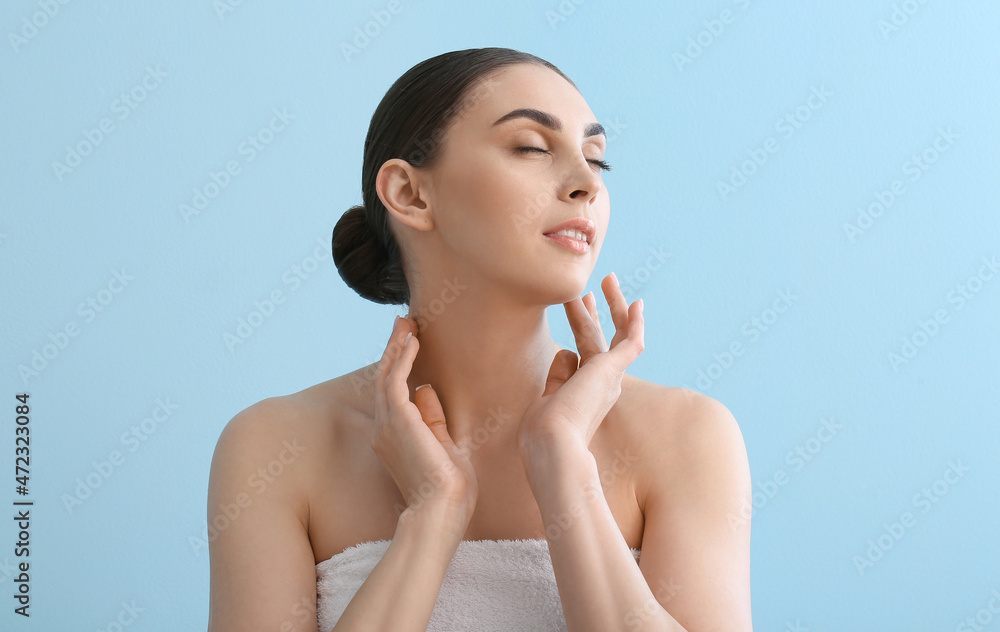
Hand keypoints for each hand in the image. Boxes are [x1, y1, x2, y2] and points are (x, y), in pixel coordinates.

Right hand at [370, 316, 478, 530]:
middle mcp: (383, 429)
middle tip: (404, 323)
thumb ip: (432, 419)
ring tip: (407, 323)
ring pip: (387, 375)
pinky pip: (395, 379)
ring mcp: (387, 425)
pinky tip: (414, 341)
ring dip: (397, 346)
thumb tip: (426, 389)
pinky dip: (403, 357)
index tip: (410, 344)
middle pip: (384, 379)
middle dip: (394, 349)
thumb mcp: (443, 446)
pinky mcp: (397, 420)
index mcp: (393, 437)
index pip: (393, 394)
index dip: (399, 366)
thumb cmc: (448, 489)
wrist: (441, 510)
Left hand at [517, 273, 644, 453]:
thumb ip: (557, 376)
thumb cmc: (543, 433)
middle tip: (592, 288)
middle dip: (596, 311)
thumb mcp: (546, 398)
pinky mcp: (612, 370)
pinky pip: (631, 341)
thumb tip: (565, 352)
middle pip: (600, 339)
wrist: (552, 445)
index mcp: (585, 393)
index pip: (585, 352)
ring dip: (610, 305)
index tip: (576, 306)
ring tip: (607, 277)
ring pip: (614, 333)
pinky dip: (635, 322)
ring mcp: (609, 377)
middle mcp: (603, 384)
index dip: (582, 326)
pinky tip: (637, 303)